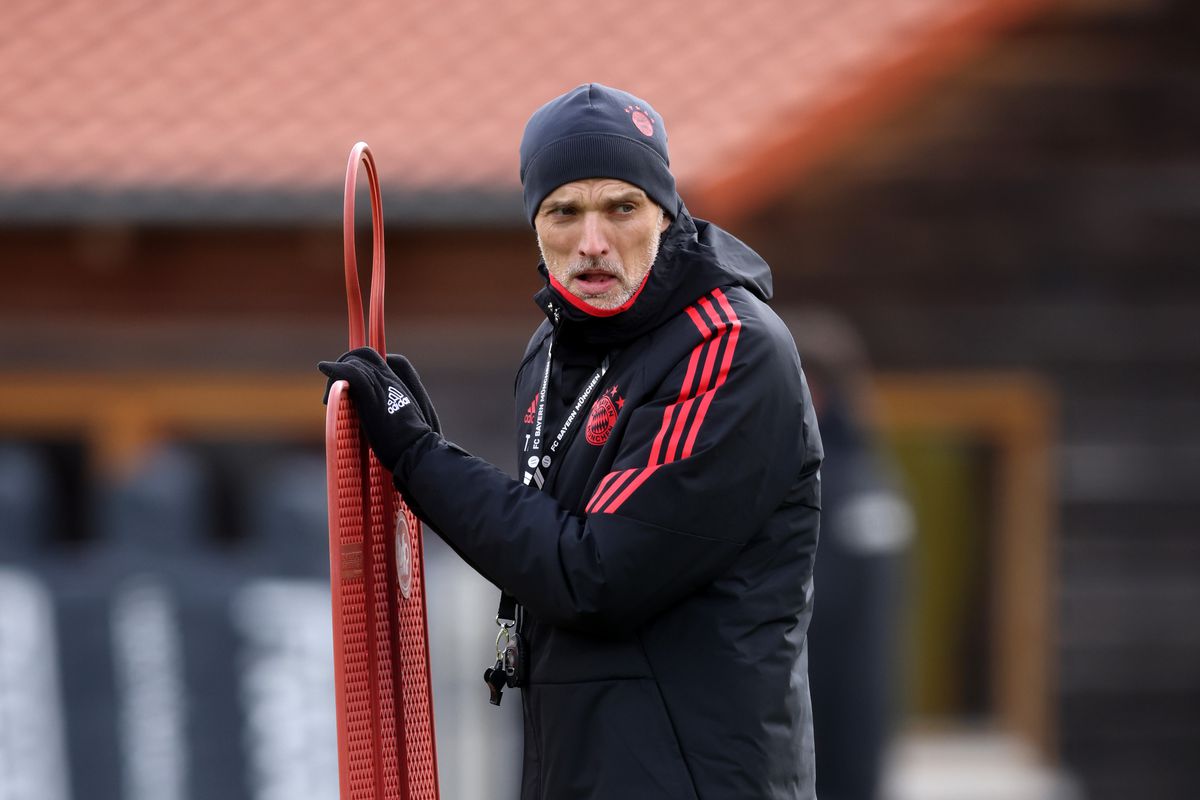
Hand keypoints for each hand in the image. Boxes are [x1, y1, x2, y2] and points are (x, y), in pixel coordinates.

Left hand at [318, 347, 432, 472]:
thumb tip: (373, 418)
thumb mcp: (401, 421)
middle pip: (364, 355)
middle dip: (346, 364)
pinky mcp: (371, 393)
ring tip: (327, 399)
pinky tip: (324, 368)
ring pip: (355, 362)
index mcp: (400, 384)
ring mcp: (382, 384)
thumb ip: (388, 410)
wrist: (417, 450)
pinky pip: (351, 372)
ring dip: (336, 375)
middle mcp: (391, 379)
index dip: (360, 365)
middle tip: (334, 387)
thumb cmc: (412, 444)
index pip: (378, 360)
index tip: (348, 384)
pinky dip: (336, 368)